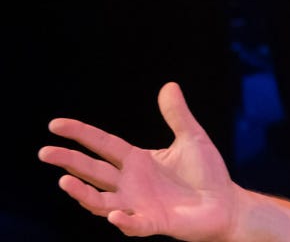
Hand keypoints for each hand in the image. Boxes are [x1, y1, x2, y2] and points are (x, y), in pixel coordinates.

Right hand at [39, 82, 237, 240]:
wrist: (225, 203)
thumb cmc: (206, 173)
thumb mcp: (192, 138)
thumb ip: (178, 115)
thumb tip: (169, 85)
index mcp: (137, 160)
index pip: (102, 144)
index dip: (80, 134)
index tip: (54, 125)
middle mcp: (131, 183)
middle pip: (93, 171)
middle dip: (69, 162)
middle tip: (45, 152)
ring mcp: (139, 204)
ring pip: (102, 201)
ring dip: (83, 193)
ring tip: (65, 182)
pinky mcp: (154, 223)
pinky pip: (135, 224)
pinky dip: (125, 221)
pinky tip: (116, 215)